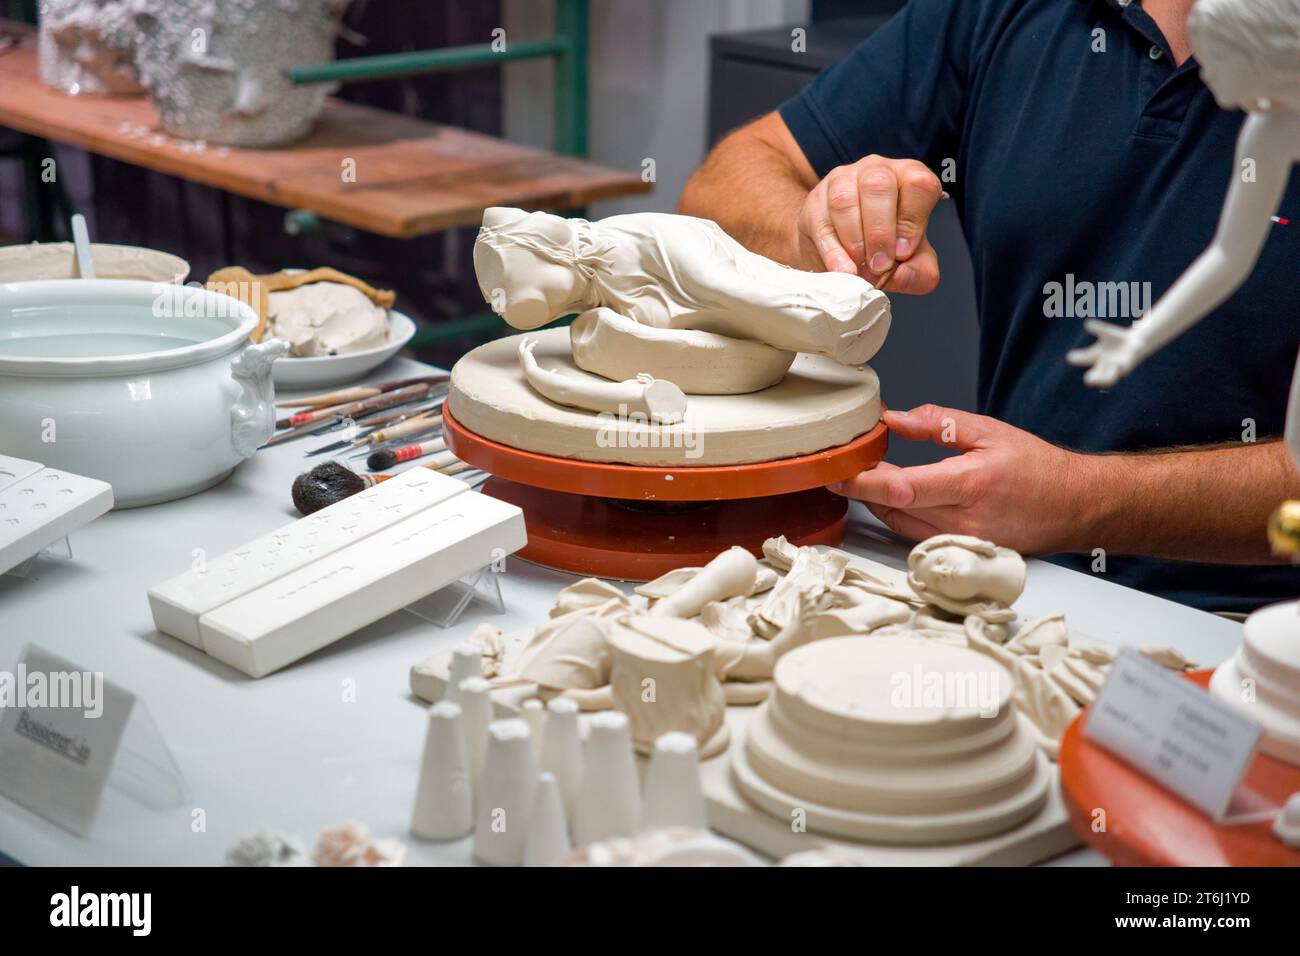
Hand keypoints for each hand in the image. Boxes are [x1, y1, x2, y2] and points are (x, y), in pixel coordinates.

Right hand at [794, 154, 941, 293]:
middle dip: (880, 232)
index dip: (912, 220)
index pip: (919, 183)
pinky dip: (834, 252)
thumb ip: (920, 271)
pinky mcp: (814, 202)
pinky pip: (822, 224)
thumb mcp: (911, 260)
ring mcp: (841, 181)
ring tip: (861, 269)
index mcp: (908, 177)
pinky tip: (844, 270)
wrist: (838, 249)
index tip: (903, 252)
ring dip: (855, 241)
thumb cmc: (882, 246)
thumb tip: (903, 275)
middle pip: (878, 186)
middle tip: (879, 265)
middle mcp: (876, 170)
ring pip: (845, 201)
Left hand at [829, 405, 1097, 553]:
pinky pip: (917, 536)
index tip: (839, 472)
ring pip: (901, 525)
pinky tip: (898, 499)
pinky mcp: (963, 553)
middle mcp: (964, 520)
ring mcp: (963, 542)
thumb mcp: (989, 431)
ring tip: (873, 477)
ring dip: (879, 503)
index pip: (901, 488)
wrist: (1075, 506)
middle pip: (893, 508)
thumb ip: (938, 423)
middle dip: (864, 487)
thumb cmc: (1038, 468)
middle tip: (852, 464)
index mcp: (970, 484)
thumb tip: (893, 418)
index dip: (863, 483)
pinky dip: (900, 516)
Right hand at [1066, 319, 1148, 387]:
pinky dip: (1121, 367)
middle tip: (1088, 380)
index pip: (1084, 359)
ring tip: (1101, 380)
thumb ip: (1097, 328)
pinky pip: (1124, 367)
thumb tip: (1087, 323)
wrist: (1136, 343)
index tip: (1069, 357)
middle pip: (1096, 374)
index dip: (1077, 359)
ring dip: (1105, 378)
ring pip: (1109, 378)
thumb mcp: (1106, 332)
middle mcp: (1104, 364)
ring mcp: (1116, 366)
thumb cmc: (1117, 339)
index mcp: (1096, 356)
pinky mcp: (1128, 364)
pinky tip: (1119, 365)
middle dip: (1092, 378)